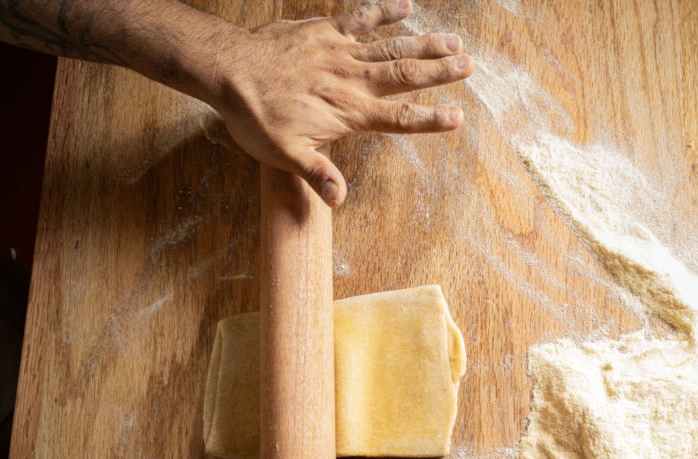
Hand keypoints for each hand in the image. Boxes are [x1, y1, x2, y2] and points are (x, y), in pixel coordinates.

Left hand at [210, 0, 473, 206]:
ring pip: (391, 47)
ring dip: (423, 43)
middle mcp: (351, 80)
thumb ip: (316, 174)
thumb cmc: (255, 116)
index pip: (398, 119)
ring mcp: (340, 52)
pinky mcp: (325, 31)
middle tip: (470, 65)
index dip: (430, 120)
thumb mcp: (284, 155)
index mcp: (348, 113)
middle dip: (439, 72)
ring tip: (453, 41)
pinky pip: (361, 17)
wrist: (228, 70)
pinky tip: (406, 5)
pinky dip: (384, 10)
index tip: (457, 117)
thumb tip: (340, 199)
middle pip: (405, 76)